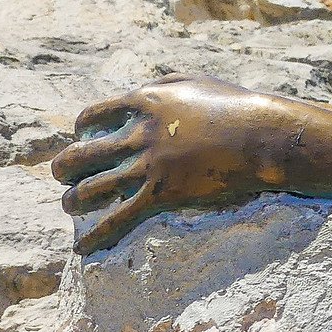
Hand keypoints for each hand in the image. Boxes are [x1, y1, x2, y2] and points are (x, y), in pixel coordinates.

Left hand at [50, 77, 331, 256]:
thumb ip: (164, 86)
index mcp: (143, 103)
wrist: (266, 136)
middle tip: (65, 175)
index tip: (85, 140)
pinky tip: (84, 248)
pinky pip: (117, 220)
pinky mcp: (162, 195)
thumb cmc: (239, 107)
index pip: (90, 117)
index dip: (82, 131)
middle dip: (65, 168)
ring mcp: (148, 166)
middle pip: (80, 156)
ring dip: (74, 201)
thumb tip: (144, 93)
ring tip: (73, 206)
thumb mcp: (196, 83)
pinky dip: (97, 236)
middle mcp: (138, 135)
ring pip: (90, 189)